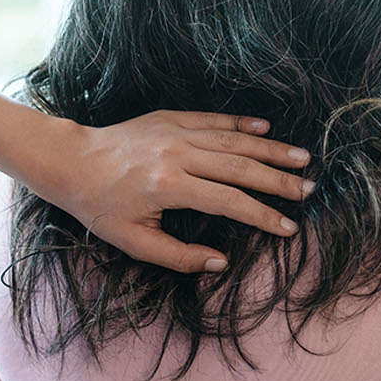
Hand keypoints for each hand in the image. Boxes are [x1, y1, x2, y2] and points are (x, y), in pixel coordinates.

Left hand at [32, 112, 314, 272]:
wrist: (72, 162)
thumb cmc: (101, 208)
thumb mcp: (134, 242)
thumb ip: (178, 256)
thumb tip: (219, 263)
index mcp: (169, 187)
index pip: (229, 202)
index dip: (263, 215)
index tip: (288, 227)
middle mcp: (177, 155)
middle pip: (240, 167)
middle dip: (278, 180)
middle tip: (309, 190)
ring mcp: (175, 131)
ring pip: (234, 140)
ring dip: (271, 149)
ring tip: (302, 158)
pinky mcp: (171, 117)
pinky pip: (214, 119)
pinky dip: (242, 124)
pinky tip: (267, 129)